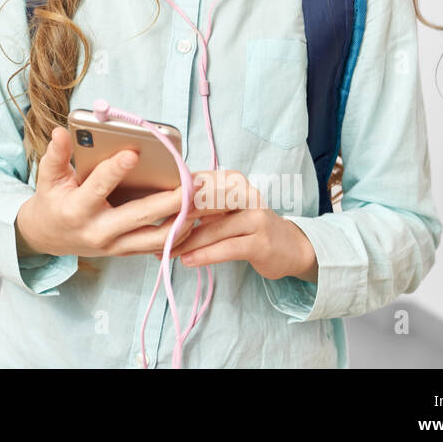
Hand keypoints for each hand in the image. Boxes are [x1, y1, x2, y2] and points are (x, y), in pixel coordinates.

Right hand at [15, 127, 200, 259]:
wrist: (48, 238)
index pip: (99, 188)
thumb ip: (56, 155)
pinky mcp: (126, 252)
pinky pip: (157, 246)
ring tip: (201, 201)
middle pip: (140, 216)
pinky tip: (194, 217)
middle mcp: (99, 231)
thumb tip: (61, 132)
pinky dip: (179, 233)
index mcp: (77, 209)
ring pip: (156, 237)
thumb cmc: (52, 202)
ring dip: (182, 221)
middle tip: (192, 184)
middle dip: (169, 200)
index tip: (133, 152)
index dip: (115, 170)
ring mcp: (115, 245)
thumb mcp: (48, 178)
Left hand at [166, 169, 318, 281]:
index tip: (152, 211)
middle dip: (176, 220)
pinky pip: (225, 248)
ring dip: (185, 242)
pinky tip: (187, 260)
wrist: (291, 247)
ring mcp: (255, 218)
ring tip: (164, 251)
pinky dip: (204, 254)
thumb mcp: (226, 209)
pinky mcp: (260, 242)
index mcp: (234, 181)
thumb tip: (163, 207)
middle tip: (153, 233)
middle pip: (203, 205)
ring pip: (212, 229)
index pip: (198, 185)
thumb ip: (202, 206)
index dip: (174, 199)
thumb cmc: (250, 226)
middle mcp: (246, 195)